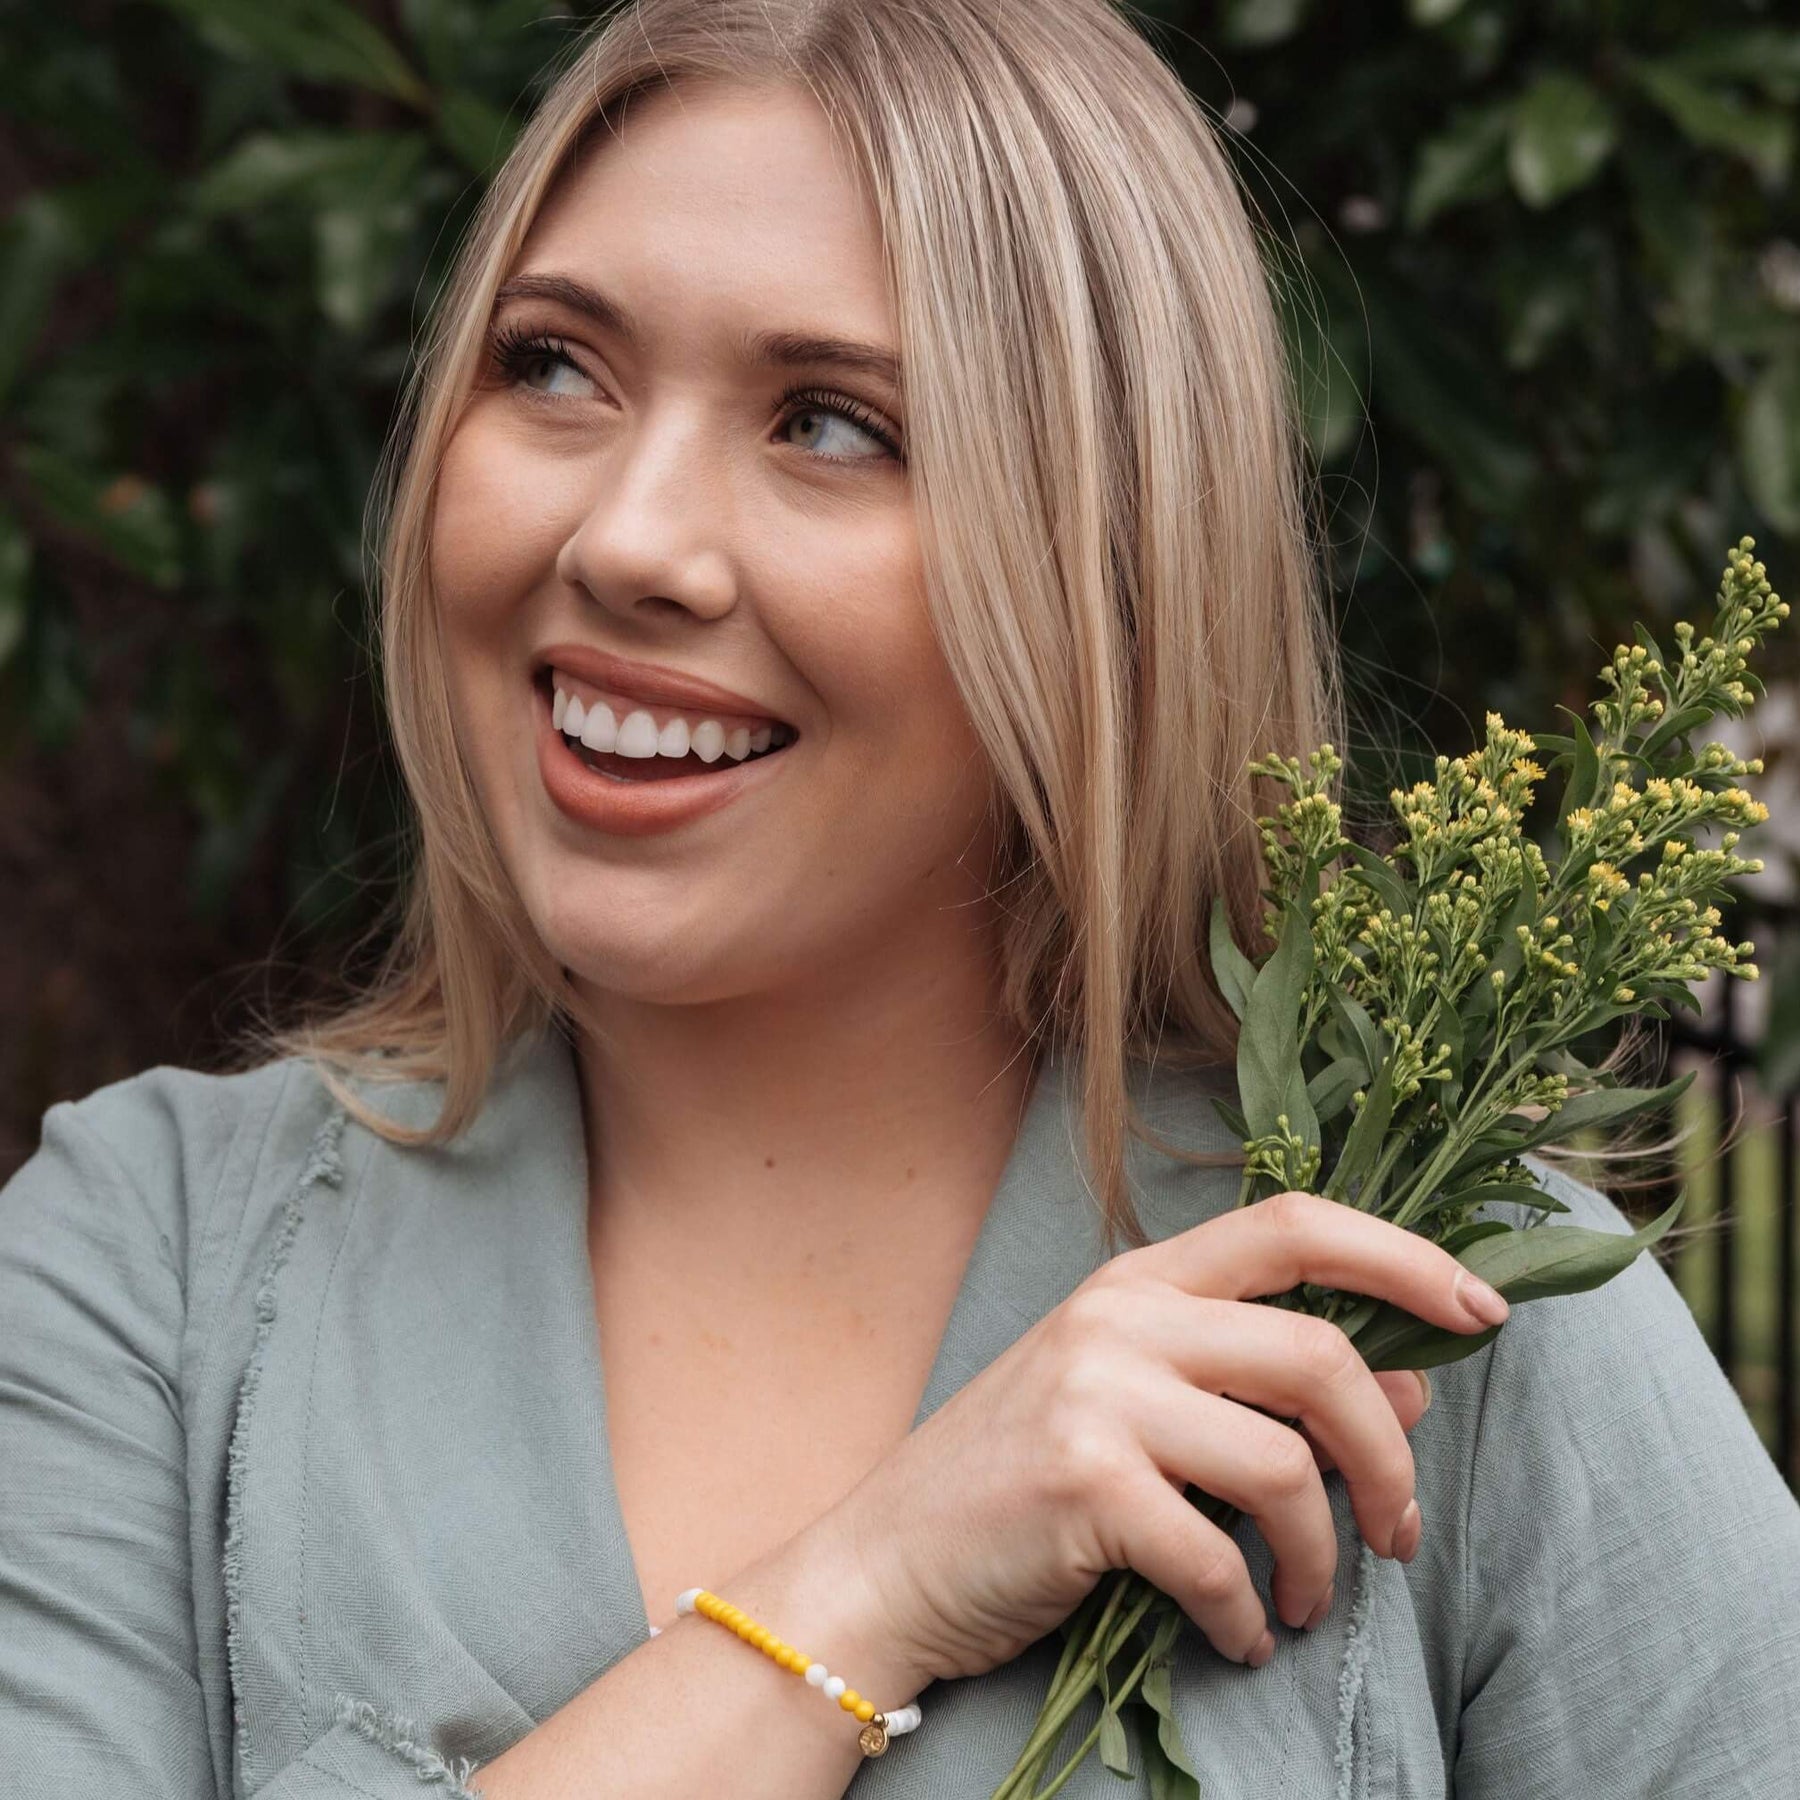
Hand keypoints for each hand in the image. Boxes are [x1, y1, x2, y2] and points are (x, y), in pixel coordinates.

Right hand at [821, 1189, 1501, 1687]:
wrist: (885, 1560)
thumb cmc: (1021, 1484)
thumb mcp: (1142, 1412)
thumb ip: (1263, 1388)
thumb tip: (1408, 1390)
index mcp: (1139, 1281)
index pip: (1295, 1225)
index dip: (1403, 1257)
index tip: (1483, 1310)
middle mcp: (1119, 1317)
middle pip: (1319, 1355)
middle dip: (1388, 1460)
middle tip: (1397, 1534)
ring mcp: (1095, 1394)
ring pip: (1285, 1463)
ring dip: (1322, 1555)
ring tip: (1303, 1600)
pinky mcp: (1080, 1483)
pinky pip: (1219, 1556)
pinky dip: (1247, 1614)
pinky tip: (1236, 1636)